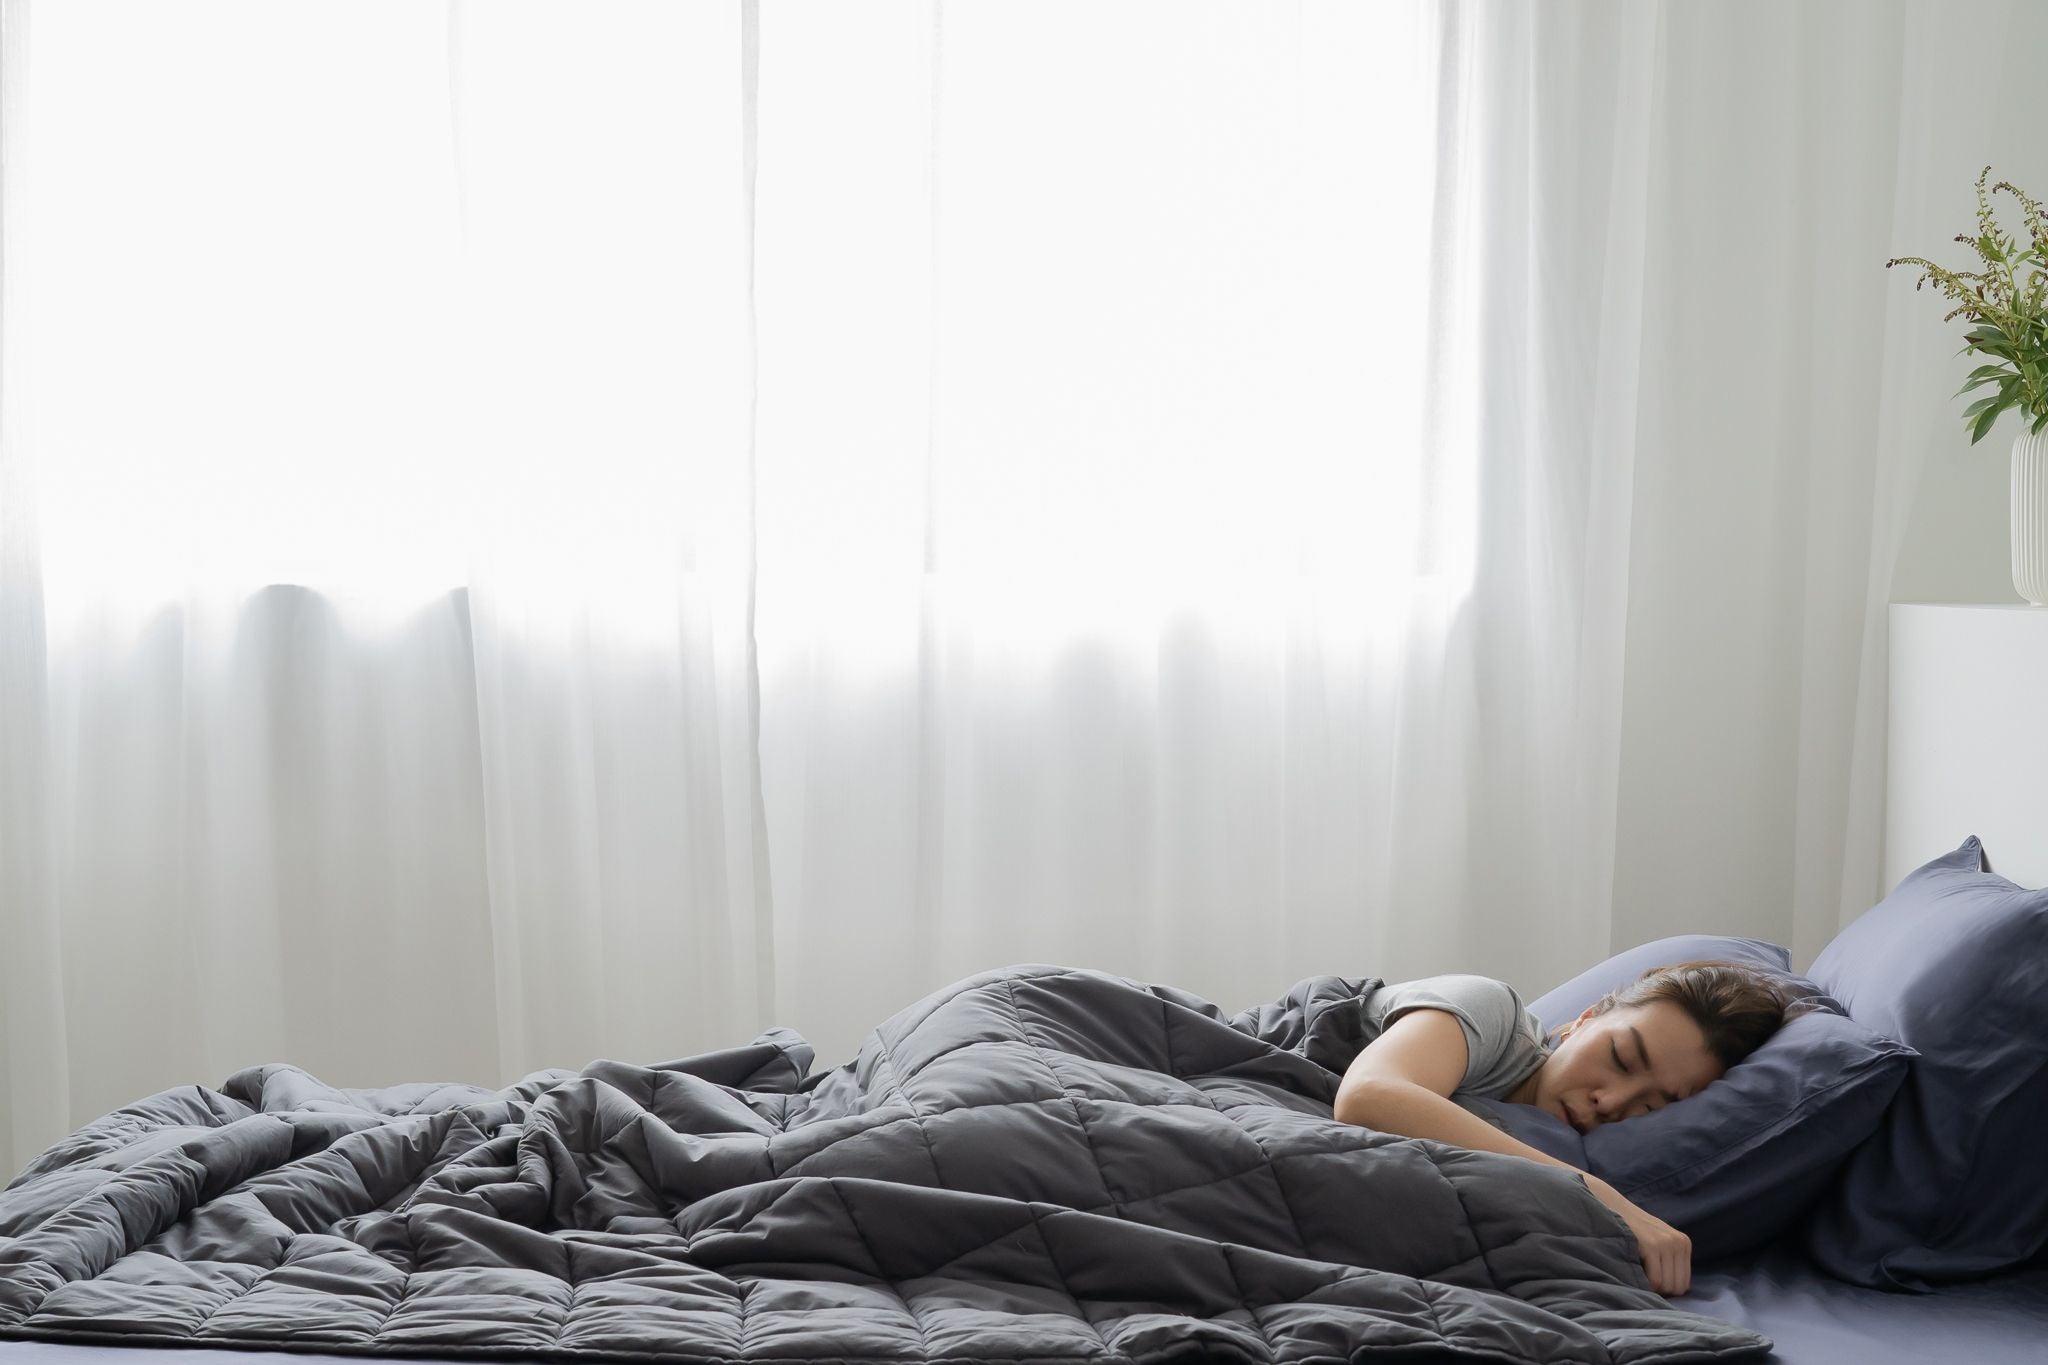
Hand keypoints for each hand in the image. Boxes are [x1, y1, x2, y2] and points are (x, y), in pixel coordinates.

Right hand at [1585, 1177, 1691, 1295]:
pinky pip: (1655, 1280)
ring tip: (1639, 1271)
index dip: (1665, 1287)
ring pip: (1666, 1285)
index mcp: (1683, 1243)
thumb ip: (1669, 1261)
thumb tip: (1675, 1292)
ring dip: (1651, 1286)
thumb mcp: (1658, 1242)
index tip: (1650, 1278)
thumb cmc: (1633, 1231)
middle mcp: (1679, 1243)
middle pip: (1677, 1287)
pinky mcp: (1653, 1246)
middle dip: (1659, 1289)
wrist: (1613, 1208)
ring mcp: (1667, 1243)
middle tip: (1643, 1276)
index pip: (1684, 1283)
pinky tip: (1634, 1268)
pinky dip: (1644, 1282)